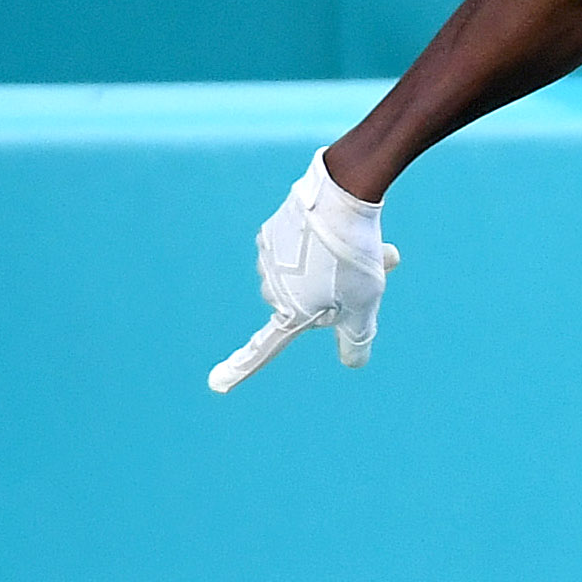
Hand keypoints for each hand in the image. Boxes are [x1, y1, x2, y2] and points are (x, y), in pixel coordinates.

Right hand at [208, 149, 400, 392]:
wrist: (339, 196)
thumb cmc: (354, 257)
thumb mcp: (365, 305)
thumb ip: (356, 338)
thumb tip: (352, 363)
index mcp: (290, 312)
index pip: (264, 349)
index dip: (240, 369)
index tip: (216, 385)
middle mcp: (271, 289)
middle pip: (309, 302)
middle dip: (336, 292)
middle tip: (362, 272)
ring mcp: (267, 259)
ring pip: (306, 273)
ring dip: (332, 266)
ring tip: (357, 247)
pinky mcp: (272, 232)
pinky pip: (299, 248)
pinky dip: (318, 244)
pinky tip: (336, 229)